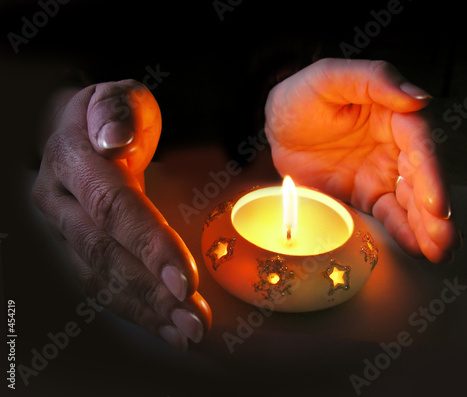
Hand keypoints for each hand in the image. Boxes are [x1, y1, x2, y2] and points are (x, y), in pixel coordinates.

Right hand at [32, 80, 210, 350]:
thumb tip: (112, 138)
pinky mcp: (78, 251)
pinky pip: (103, 287)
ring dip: (148, 311)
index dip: (148, 244)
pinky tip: (168, 329)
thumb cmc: (115, 116)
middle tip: (195, 319)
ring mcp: (66, 231)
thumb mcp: (119, 98)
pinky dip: (138, 311)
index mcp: (73, 162)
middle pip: (105, 254)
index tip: (185, 279)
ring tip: (188, 331)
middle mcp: (62, 202)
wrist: (88, 132)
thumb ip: (116, 111)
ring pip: (102, 280)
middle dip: (152, 292)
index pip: (112, 208)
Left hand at [265, 58, 460, 262]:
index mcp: (394, 116)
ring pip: (409, 203)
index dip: (430, 174)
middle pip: (421, 180)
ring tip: (439, 253)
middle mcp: (394, 147)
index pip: (419, 145)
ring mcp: (381, 174)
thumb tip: (417, 98)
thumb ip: (373, 80)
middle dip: (434, 213)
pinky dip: (400, 232)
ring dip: (425, 229)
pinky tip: (415, 249)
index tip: (435, 204)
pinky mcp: (364, 195)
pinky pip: (384, 216)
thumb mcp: (330, 77)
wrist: (277, 127)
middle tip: (444, 241)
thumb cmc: (302, 96)